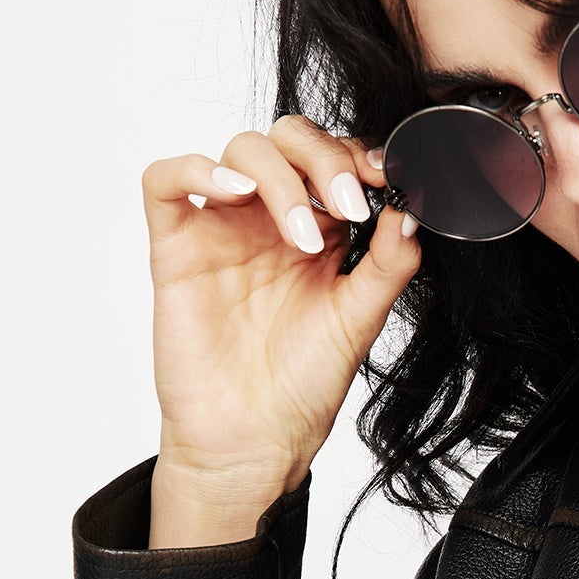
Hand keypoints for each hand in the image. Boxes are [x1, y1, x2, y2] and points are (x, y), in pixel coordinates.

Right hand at [142, 117, 414, 504]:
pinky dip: (196, 169)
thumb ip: (390, 262)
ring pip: (240, 151)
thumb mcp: (360, 317)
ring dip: (280, 177)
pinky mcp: (175, 246)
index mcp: (319, 228)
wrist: (254, 440)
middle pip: (289, 139)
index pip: (335, 158)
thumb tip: (413, 207)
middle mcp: (269, 219)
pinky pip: (165, 179)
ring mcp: (221, 227)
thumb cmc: (302, 383)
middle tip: (350, 204)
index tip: (390, 177)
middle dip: (325, 158)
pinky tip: (235, 193)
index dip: (360, 155)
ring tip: (303, 235)